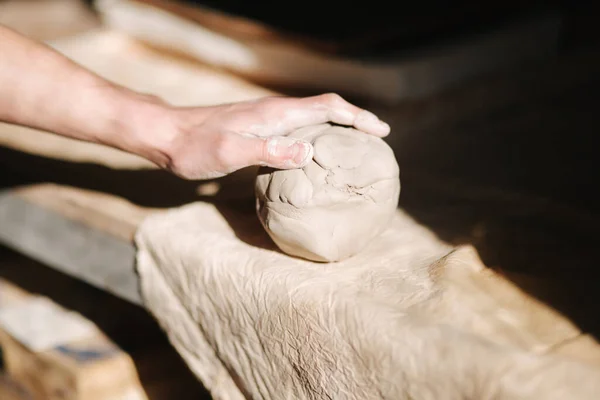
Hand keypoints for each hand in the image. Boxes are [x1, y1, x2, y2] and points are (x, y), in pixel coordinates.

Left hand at [139, 93, 390, 179]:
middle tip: (378, 138)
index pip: (327, 107)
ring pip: (313, 117)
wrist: (167, 136)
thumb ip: (268, 152)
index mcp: (274, 114)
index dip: (357, 117)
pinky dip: (318, 135)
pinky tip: (316, 151)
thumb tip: (308, 151)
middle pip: (326, 109)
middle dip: (355, 120)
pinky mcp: (258, 128)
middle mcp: (274, 112)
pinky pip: (298, 127)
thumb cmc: (195, 147)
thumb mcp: (230, 152)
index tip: (380, 131)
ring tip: (357, 145)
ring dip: (339, 127)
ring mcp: (266, 119)